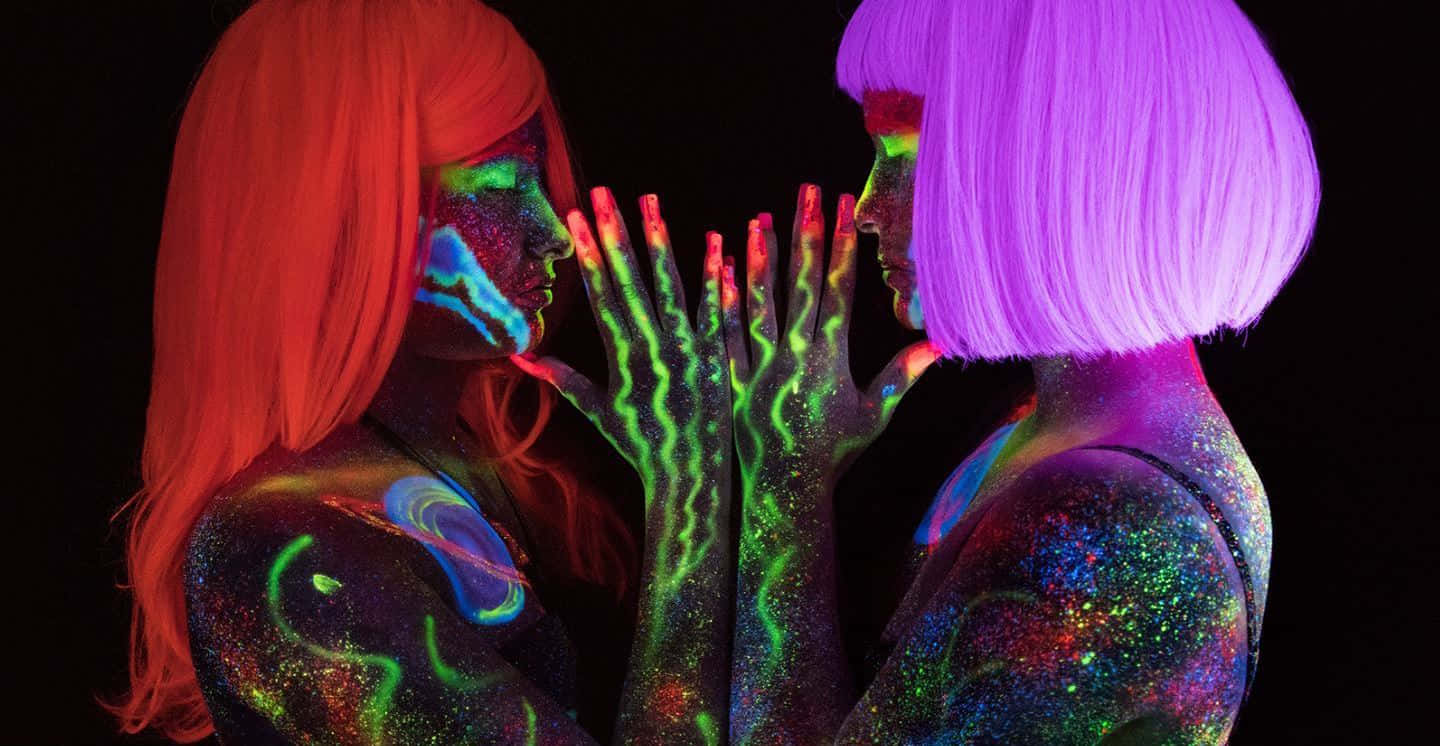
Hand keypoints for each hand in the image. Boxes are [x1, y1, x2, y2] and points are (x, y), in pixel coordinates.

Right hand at [512, 187, 730, 500]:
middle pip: (630, 281)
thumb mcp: (599, 414)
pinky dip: (717, 275)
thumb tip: (520, 356)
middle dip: (613, 234)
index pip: (600, 295)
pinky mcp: (718, 354)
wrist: (689, 478)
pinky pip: (718, 308)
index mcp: (622, 359)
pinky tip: (716, 239)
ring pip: (672, 285)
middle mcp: (653, 348)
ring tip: (649, 199)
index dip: (586, 255)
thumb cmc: (642, 447)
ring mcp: (688, 349)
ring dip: (659, 240)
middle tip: (601, 193)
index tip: (574, 218)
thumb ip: (563, 380)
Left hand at [725, 183, 937, 489]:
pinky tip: (719, 266)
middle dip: (807, 234)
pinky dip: (721, 299)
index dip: (842, 246)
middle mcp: (794, 356)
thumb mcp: (875, 416)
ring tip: (760, 217)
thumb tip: (938, 343)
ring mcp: (758, 366)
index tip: (845, 209)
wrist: (786, 491)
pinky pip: (722, 333)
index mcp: (830, 359)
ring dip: (760, 258)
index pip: (839, 290)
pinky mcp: (730, 380)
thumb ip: (902, 375)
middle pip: (802, 284)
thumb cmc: (835, 454)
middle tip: (807, 191)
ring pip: (758, 302)